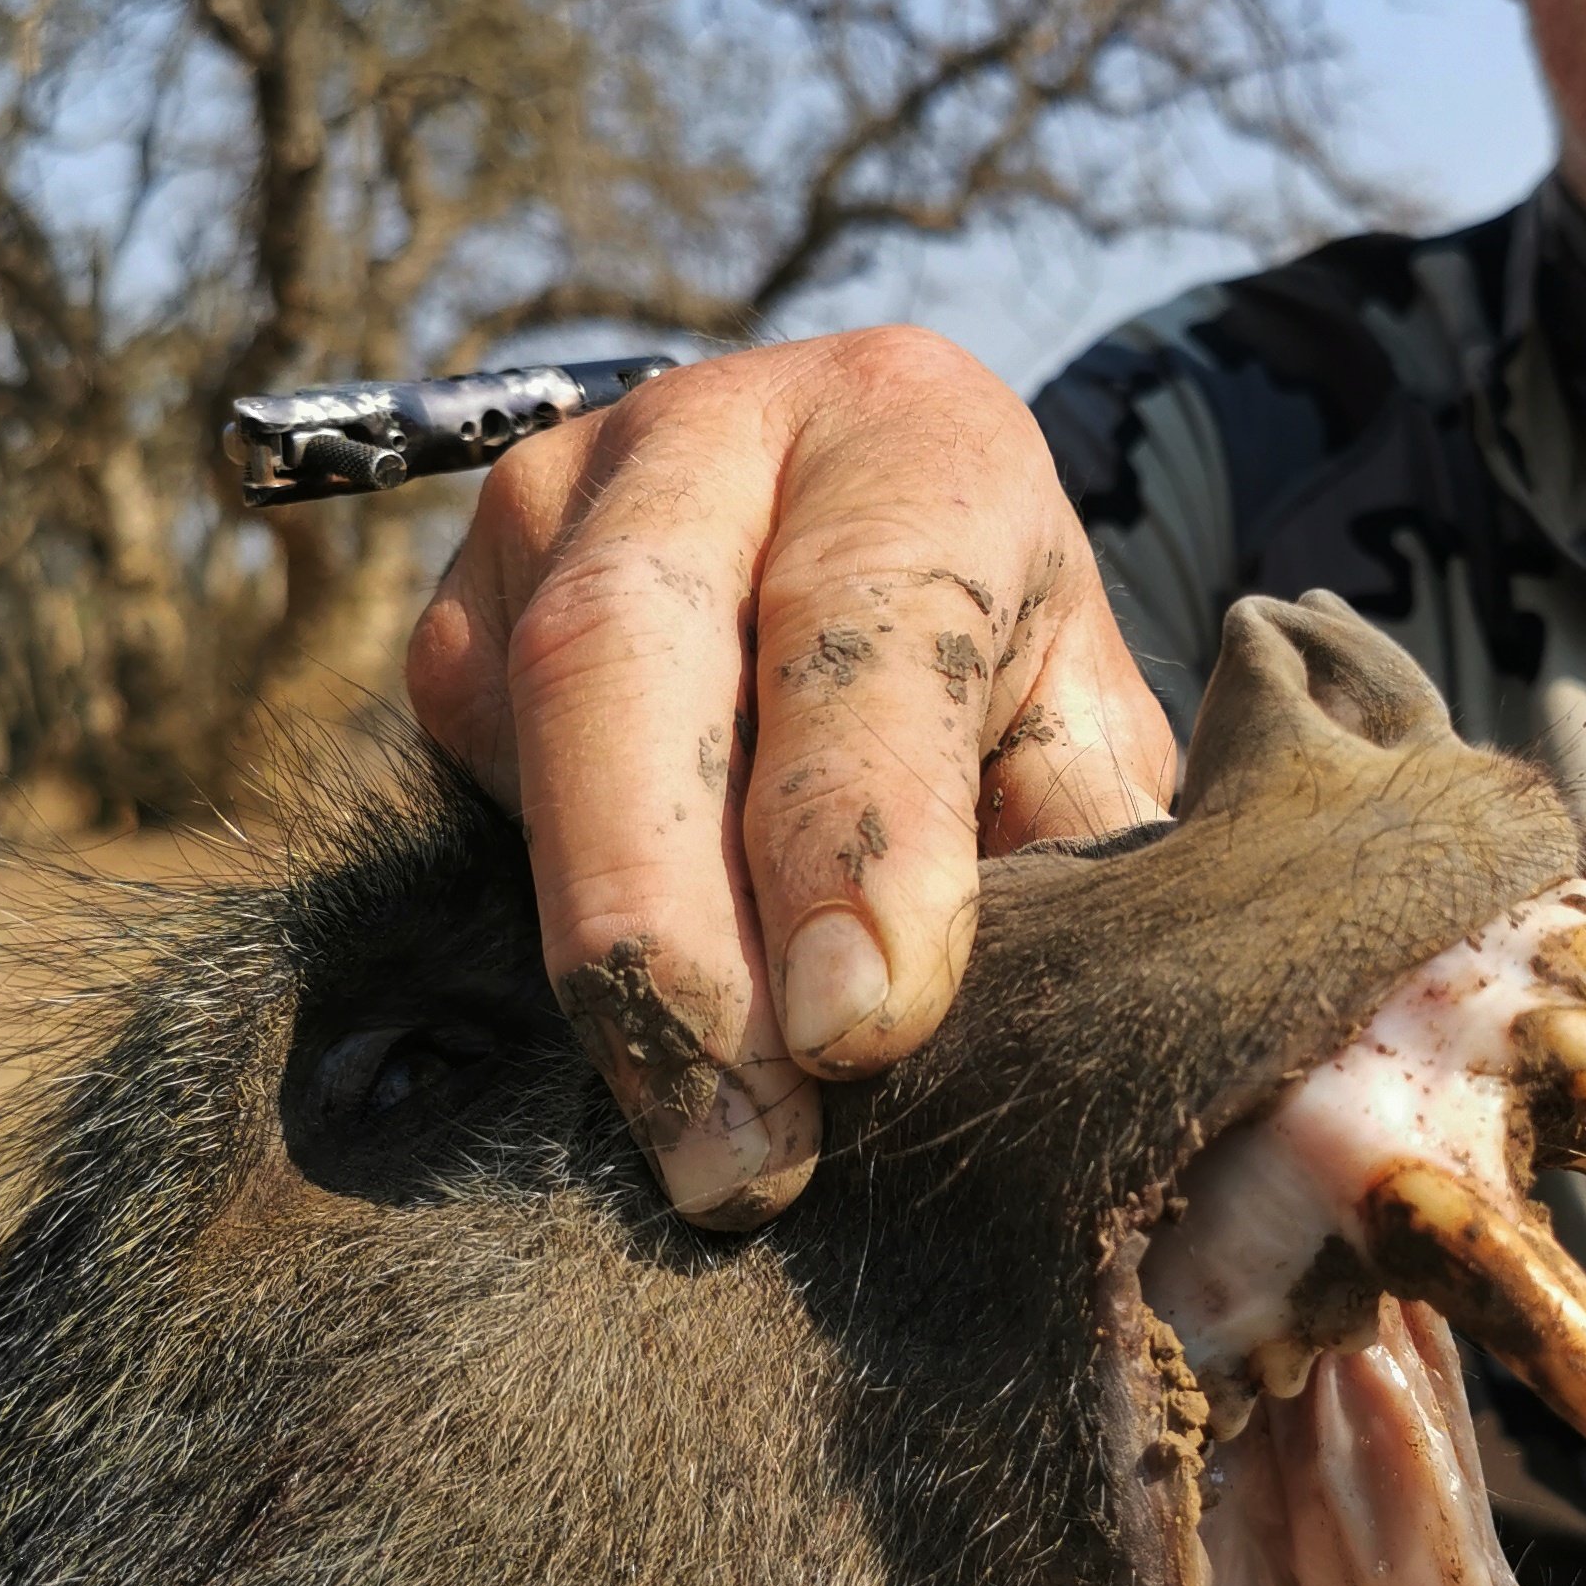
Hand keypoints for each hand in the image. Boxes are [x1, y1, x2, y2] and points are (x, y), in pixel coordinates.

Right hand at [407, 325, 1177, 1225]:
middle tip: (743, 1142)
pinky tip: (632, 1058)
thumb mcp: (1087, 736)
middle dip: (672, 922)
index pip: (861, 621)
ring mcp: (544, 514)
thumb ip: (1097, 858)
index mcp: (905, 439)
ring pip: (520, 725)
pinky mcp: (452, 627)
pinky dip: (542, 932)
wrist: (870, 546)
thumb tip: (1133, 1065)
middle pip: (625, 652)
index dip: (855, 830)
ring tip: (698, 1147)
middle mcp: (702, 439)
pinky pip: (466, 784)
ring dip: (601, 962)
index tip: (864, 1025)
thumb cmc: (1004, 670)